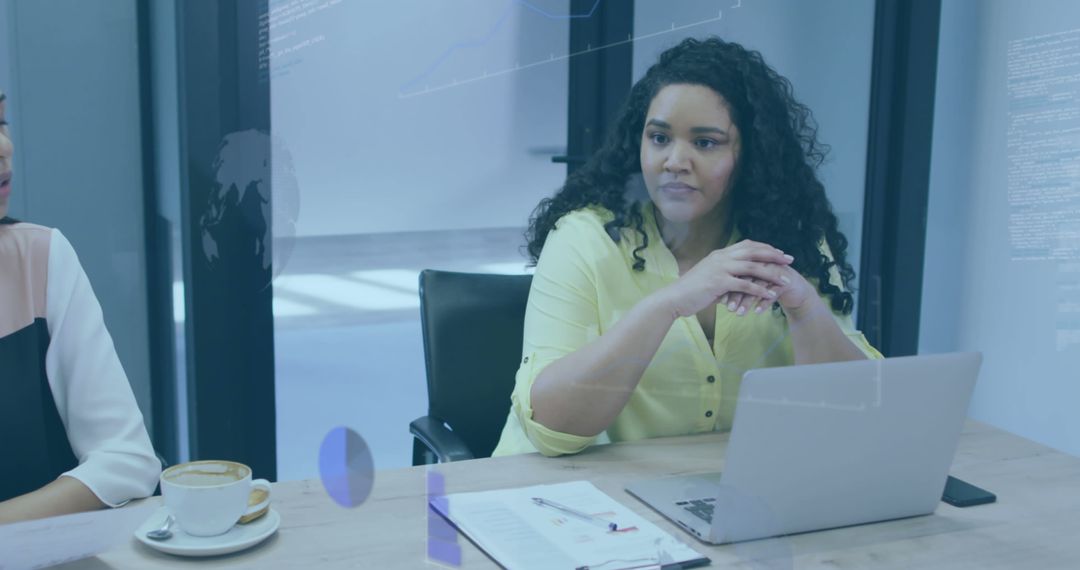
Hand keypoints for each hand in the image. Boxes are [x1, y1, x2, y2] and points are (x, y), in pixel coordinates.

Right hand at [655, 240, 793, 318]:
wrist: (674, 298)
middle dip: (774, 255)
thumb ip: (722, 271)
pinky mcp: (719, 283)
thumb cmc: (691, 290)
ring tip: (785, 280)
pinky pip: (745, 285)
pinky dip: (759, 290)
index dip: (765, 248)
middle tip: (789, 260)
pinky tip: (770, 295)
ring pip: (752, 268)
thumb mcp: (708, 275)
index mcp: (720, 254)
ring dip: (771, 273)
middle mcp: (721, 257)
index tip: (779, 252)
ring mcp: (720, 269)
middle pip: (753, 252)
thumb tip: (735, 275)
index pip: (747, 245)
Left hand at [721, 264, 817, 316]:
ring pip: (759, 284)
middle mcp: (763, 263)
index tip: (717, 302)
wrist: (794, 288)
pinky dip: (765, 302)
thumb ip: (736, 289)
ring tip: (740, 314)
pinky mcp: (786, 279)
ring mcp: (775, 270)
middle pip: (745, 277)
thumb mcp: (751, 286)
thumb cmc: (767, 287)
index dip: (726, 286)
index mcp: (752, 260)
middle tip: (728, 309)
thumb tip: (717, 299)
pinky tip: (757, 312)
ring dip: (748, 300)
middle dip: (736, 294)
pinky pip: (774, 291)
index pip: (735, 272)